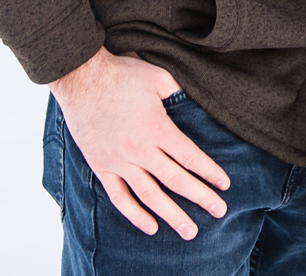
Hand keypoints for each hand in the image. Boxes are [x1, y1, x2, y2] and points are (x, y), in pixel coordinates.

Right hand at [49, 47, 230, 238]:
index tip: (224, 185)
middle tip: (219, 211)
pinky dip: (135, 214)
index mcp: (157, 128)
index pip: (190, 157)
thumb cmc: (122, 74)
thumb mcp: (158, 76)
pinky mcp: (102, 167)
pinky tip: (151, 227)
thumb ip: (180, 93)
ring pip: (150, 195)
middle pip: (176, 180)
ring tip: (189, 231)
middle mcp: (140, 149)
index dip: (209, 172)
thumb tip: (199, 102)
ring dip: (172, 215)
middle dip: (200, 197)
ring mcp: (119, 161)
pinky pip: (119, 197)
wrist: (81, 78)